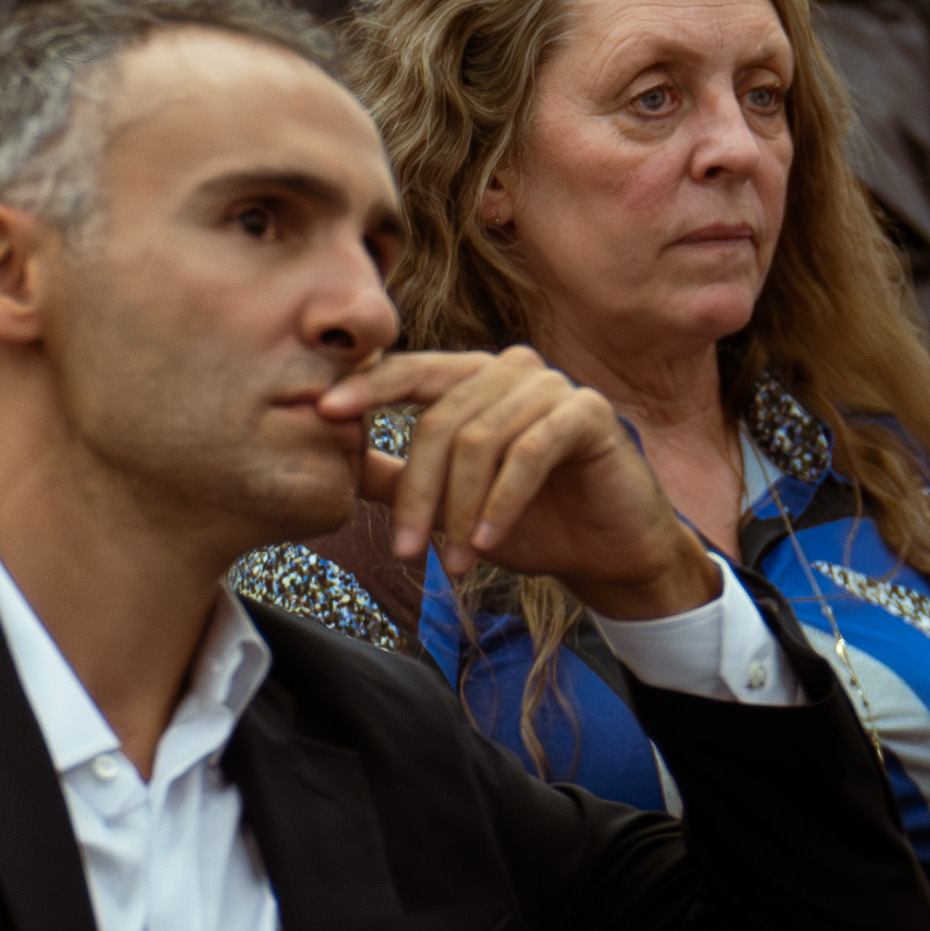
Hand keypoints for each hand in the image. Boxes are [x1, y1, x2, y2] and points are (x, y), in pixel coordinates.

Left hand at [319, 347, 720, 622]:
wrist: (607, 550)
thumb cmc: (527, 520)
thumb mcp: (447, 502)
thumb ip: (393, 476)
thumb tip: (330, 459)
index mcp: (472, 376)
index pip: (409, 370)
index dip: (366, 387)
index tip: (322, 411)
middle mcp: (510, 368)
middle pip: (441, 419)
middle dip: (417, 492)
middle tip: (402, 550)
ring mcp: (552, 386)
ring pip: (481, 440)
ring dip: (460, 510)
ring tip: (454, 562)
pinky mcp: (588, 412)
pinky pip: (529, 453)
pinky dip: (502, 503)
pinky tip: (488, 543)